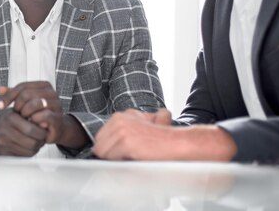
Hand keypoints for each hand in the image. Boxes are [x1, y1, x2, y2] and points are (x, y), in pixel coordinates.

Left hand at [0, 82, 87, 147]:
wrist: (54, 129)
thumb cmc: (38, 114)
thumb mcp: (24, 103)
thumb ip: (13, 95)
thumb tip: (0, 89)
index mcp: (44, 85)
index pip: (22, 86)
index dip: (9, 96)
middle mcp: (52, 93)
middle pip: (27, 94)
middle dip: (17, 105)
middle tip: (15, 114)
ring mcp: (57, 105)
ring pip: (35, 103)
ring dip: (25, 113)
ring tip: (23, 118)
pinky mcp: (58, 118)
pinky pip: (43, 116)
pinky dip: (34, 120)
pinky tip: (30, 123)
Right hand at [0, 109, 47, 155]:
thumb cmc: (7, 119)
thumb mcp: (17, 110)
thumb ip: (31, 114)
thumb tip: (46, 122)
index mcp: (10, 118)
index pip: (31, 129)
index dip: (42, 132)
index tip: (45, 130)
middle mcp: (5, 131)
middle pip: (31, 142)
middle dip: (41, 141)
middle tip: (43, 137)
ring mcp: (4, 144)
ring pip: (29, 151)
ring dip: (36, 147)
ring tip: (37, 141)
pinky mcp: (4, 153)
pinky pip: (23, 156)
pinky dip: (29, 152)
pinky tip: (29, 146)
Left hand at [93, 108, 236, 160]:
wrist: (178, 143)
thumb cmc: (163, 139)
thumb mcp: (143, 126)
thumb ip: (126, 129)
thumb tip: (108, 145)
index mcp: (122, 115)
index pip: (101, 136)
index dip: (109, 148)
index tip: (120, 153)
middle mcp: (119, 119)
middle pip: (100, 144)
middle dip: (109, 154)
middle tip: (127, 157)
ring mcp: (122, 130)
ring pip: (103, 152)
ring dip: (114, 160)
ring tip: (132, 158)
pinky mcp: (126, 142)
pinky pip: (111, 158)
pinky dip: (118, 164)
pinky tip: (133, 160)